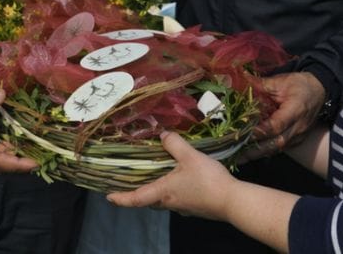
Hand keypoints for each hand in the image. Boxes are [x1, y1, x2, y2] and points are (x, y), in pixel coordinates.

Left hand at [107, 132, 236, 219]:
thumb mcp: (190, 156)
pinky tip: (183, 179)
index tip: (109, 197)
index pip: (136, 198)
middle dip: (139, 192)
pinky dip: (174, 190)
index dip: (121, 198)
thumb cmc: (208, 180)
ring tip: (158, 175)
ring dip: (158, 190)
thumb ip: (174, 144)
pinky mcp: (196, 207)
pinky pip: (179, 199)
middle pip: (149, 200)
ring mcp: (184, 207)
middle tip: (132, 182)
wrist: (233, 202)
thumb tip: (163, 135)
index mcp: (163, 192)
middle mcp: (170, 203)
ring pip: (164, 199)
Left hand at [245, 72, 325, 159]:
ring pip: (277, 149)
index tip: (241, 135)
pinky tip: (251, 153)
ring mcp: (299, 135)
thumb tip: (240, 80)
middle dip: (254, 151)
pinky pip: (280, 148)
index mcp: (295, 110)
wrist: (320, 90)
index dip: (259, 132)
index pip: (276, 125)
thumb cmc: (301, 84)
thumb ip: (260, 84)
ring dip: (257, 154)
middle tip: (235, 155)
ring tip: (239, 157)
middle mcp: (298, 127)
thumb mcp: (281, 81)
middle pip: (275, 143)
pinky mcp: (297, 140)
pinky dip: (265, 151)